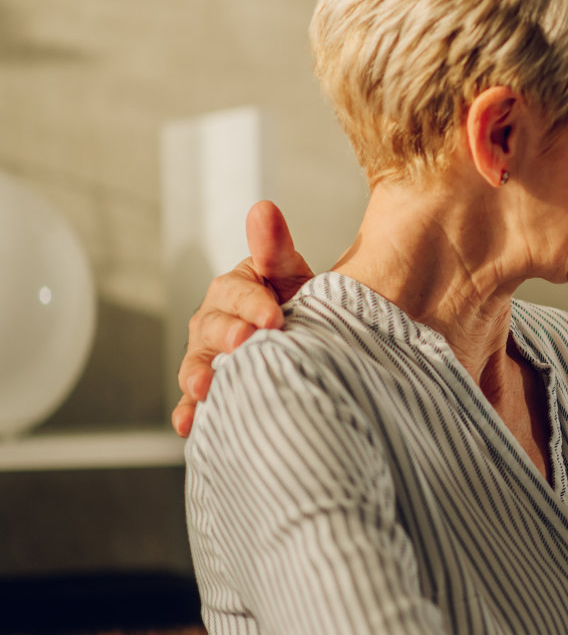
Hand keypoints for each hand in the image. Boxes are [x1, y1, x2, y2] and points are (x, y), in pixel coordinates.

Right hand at [170, 200, 311, 436]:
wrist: (312, 337)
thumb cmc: (297, 300)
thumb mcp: (291, 273)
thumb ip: (275, 247)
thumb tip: (263, 208)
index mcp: (234, 290)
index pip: (235, 293)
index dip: (252, 304)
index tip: (274, 316)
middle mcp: (214, 321)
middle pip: (212, 329)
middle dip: (229, 337)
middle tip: (247, 345)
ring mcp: (209, 355)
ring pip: (198, 364)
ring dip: (199, 377)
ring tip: (207, 388)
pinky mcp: (212, 386)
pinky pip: (195, 400)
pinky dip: (190, 412)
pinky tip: (188, 425)